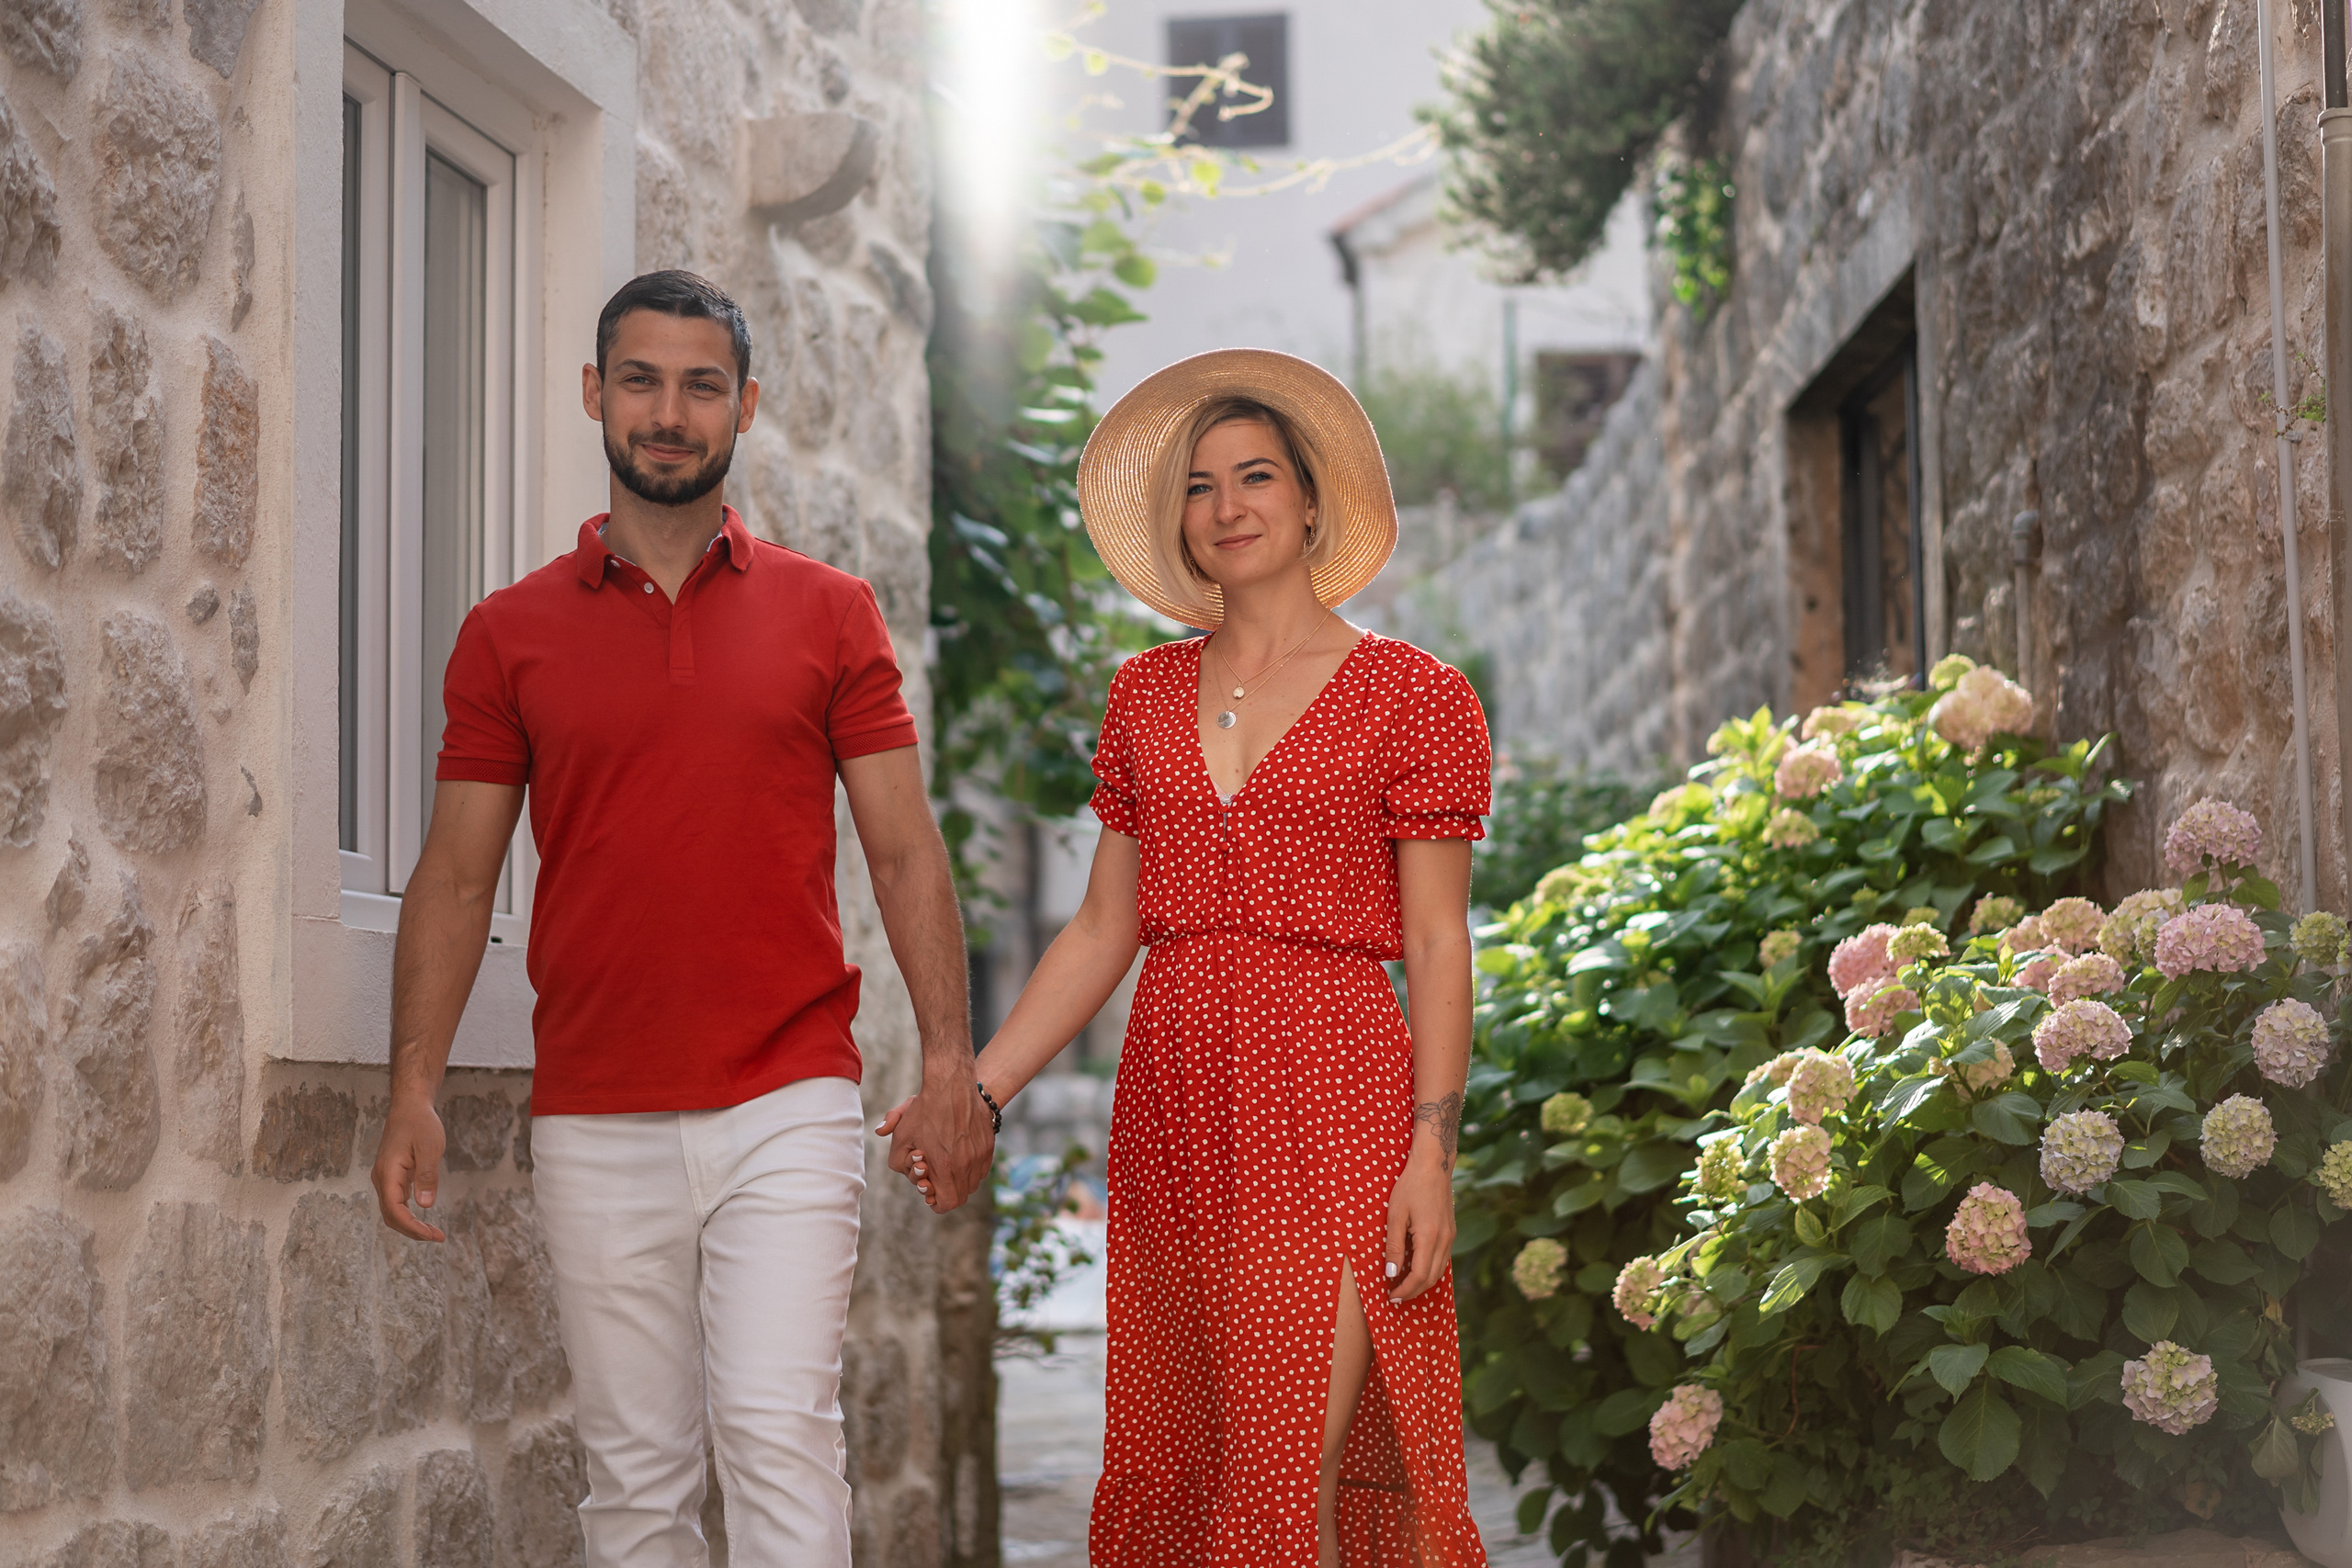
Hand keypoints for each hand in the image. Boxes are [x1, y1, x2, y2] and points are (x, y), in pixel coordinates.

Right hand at [371, 1094, 447, 1241]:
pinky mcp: (392, 1176)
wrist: (410, 1106)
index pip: (394, 1210)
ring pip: (392, 1211)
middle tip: (437, 1237)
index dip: (411, 1227)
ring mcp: (385, 1178)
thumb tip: (425, 1205)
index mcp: (388, 1172)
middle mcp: (382, 1178)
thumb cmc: (421, 1123)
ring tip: (434, 1233)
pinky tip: (424, 1219)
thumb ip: (427, 1176)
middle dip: (412, 1231)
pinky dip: (409, 1214)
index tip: (431, 1235)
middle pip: (391, 1216)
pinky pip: (396, 1202)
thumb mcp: (430, 1147)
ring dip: (410, 1225)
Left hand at [879, 1075, 994, 1211]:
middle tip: (935, 1174)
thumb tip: (907, 1170)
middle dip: (946, 1190)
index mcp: (945, 1167)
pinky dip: (970, 1167)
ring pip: (972, 1183)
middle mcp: (966, 1165)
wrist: (952, 1085)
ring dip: (959, 1179)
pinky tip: (958, 1151)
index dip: (936, 1201)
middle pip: (961, 1196)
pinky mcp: (989, 1146)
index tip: (929, 1188)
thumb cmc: (924, 1111)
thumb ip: (896, 1162)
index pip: (947, 1204)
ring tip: (947, 1161)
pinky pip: (981, 1168)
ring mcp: (980, 1156)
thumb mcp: (900, 1136)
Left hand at [1383, 1142, 1455, 1303]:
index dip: (1405, 1290)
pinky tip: (1416, 1268)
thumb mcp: (1395, 1215)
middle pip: (1431, 1278)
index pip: (1419, 1276)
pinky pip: (1442, 1259)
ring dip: (1422, 1283)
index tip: (1391, 1296)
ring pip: (1439, 1271)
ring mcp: (1450, 1236)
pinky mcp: (1451, 1232)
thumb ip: (1394, 1246)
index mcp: (1430, 1237)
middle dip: (1413, 1291)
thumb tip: (1391, 1274)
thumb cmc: (1410, 1186)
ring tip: (1404, 1286)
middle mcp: (1444, 1240)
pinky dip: (1429, 1270)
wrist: (1433, 1165)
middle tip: (1395, 1296)